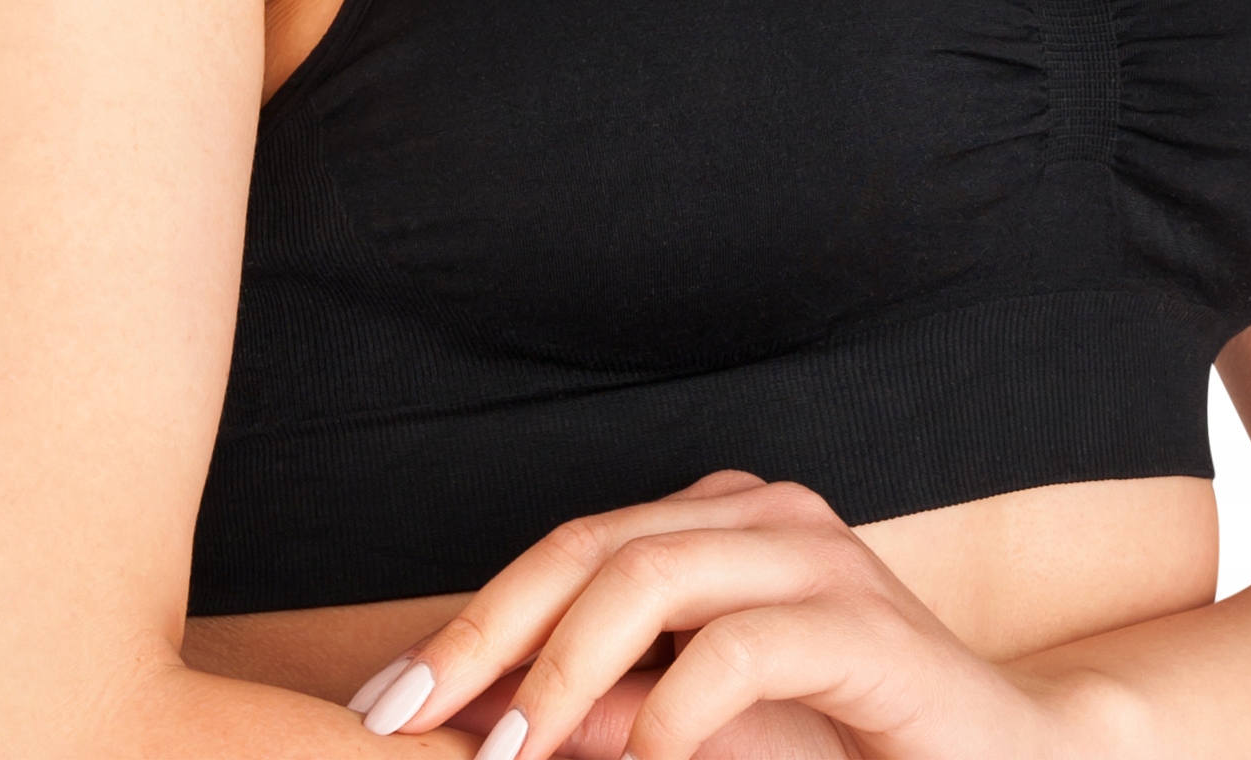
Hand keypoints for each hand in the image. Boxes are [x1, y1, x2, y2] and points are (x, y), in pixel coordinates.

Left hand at [345, 471, 1083, 759]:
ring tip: (508, 754)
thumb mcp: (704, 737)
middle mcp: (762, 514)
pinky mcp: (866, 624)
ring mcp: (818, 556)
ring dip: (563, 674)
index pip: (566, 551)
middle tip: (408, 718)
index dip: (472, 623)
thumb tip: (500, 720)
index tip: (384, 703)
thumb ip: (617, 717)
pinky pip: (742, 645)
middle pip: (590, 548)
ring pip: (652, 574)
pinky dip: (674, 710)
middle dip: (487, 635)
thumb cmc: (845, 747)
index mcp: (718, 524)